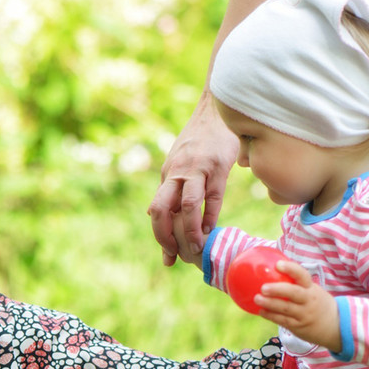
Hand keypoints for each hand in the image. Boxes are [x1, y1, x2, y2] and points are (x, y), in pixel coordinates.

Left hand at [149, 92, 237, 265]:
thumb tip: (151, 213)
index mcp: (167, 175)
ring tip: (195, 248)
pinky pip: (212, 196)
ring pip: (187, 205)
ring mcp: (197, 169)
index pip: (157, 210)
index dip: (160, 235)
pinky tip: (210, 229)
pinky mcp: (217, 166)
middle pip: (163, 209)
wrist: (215, 111)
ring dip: (189, 230)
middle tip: (176, 255)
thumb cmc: (199, 141)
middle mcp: (177, 173)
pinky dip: (209, 215)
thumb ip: (167, 189)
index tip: (168, 257)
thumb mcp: (177, 164)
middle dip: (166, 236)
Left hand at [256, 261, 340, 351]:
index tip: (278, 264)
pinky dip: (271, 316)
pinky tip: (261, 311)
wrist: (335, 325)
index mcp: (311, 288)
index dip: (291, 269)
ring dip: (270, 304)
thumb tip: (272, 270)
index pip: (302, 275)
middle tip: (263, 287)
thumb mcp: (312, 291)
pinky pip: (283, 320)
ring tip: (257, 298)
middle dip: (278, 290)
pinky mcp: (298, 326)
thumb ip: (296, 283)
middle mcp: (308, 300)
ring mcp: (304, 314)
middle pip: (293, 293)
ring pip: (285, 308)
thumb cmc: (317, 303)